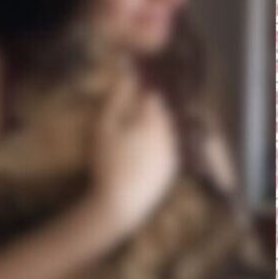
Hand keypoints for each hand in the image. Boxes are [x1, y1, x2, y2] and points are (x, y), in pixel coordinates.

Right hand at [90, 67, 178, 234]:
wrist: (121, 203)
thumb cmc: (108, 163)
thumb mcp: (105, 128)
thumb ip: (117, 99)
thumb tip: (127, 74)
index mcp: (154, 123)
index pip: (153, 98)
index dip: (142, 93)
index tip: (132, 92)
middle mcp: (169, 137)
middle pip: (162, 115)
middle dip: (150, 110)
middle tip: (133, 109)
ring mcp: (172, 154)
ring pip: (166, 133)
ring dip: (155, 128)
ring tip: (134, 134)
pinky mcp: (171, 170)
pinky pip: (167, 150)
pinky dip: (157, 147)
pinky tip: (139, 154)